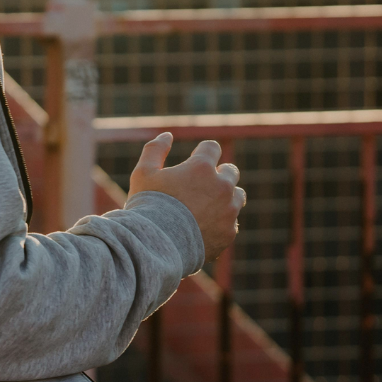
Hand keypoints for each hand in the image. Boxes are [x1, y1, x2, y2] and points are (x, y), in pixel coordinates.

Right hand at [127, 133, 244, 261]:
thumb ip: (155, 150)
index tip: (196, 159)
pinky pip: (231, 223)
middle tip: (202, 183)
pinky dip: (220, 223)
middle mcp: (222, 186)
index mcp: (202, 167)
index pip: (212, 148)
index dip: (203, 151)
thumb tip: (167, 135)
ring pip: (238, 196)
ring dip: (226, 196)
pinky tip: (203, 227)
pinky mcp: (229, 232)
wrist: (156, 245)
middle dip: (219, 173)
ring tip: (207, 205)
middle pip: (231, 171)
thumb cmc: (147, 205)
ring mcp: (229, 210)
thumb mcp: (143, 173)